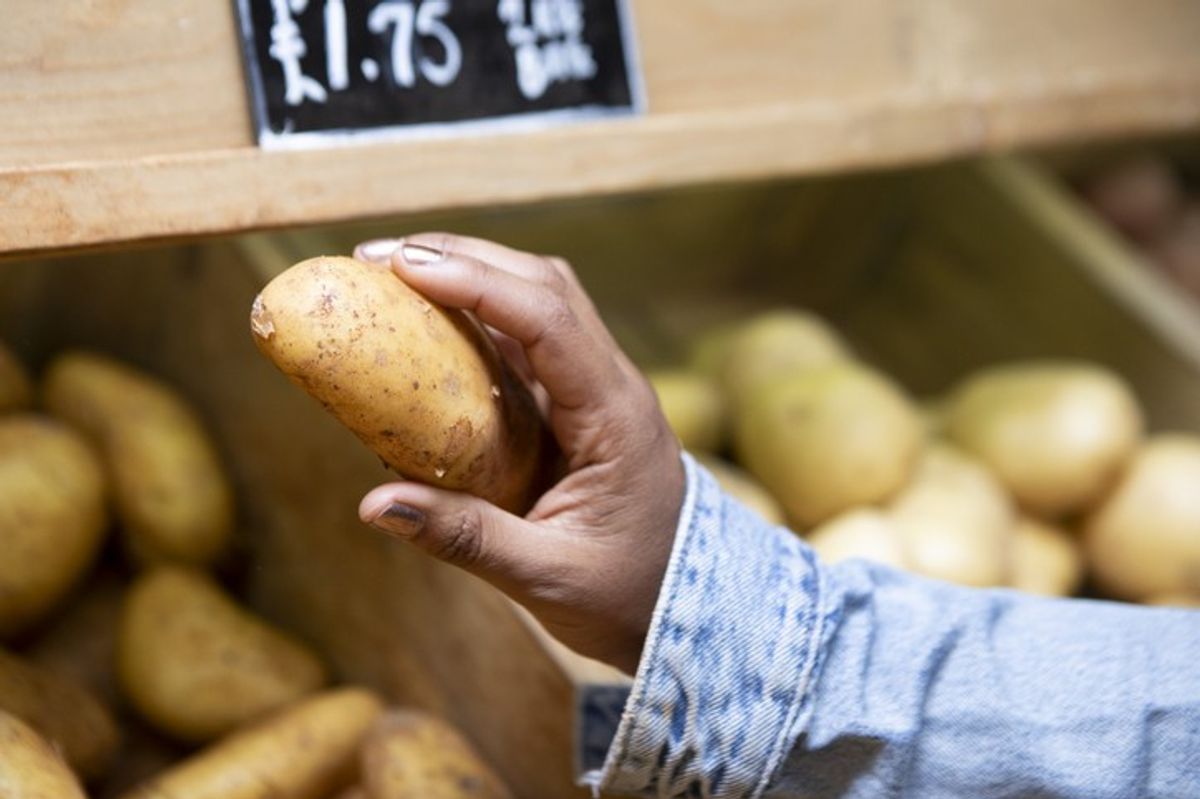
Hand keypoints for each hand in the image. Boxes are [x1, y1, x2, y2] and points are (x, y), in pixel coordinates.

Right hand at [353, 233, 684, 674]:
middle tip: (377, 260)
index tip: (403, 268)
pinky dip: (478, 316)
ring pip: (539, 299)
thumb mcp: (547, 577)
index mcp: (615, 416)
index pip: (549, 319)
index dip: (476, 282)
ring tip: (393, 274)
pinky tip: (428, 322)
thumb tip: (373, 505)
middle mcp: (612, 384)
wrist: (685, 607)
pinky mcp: (578, 402)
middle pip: (544, 285)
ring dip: (471, 274)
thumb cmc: (627, 594)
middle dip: (463, 258)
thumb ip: (465, 539)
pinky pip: (528, 338)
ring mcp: (597, 388)